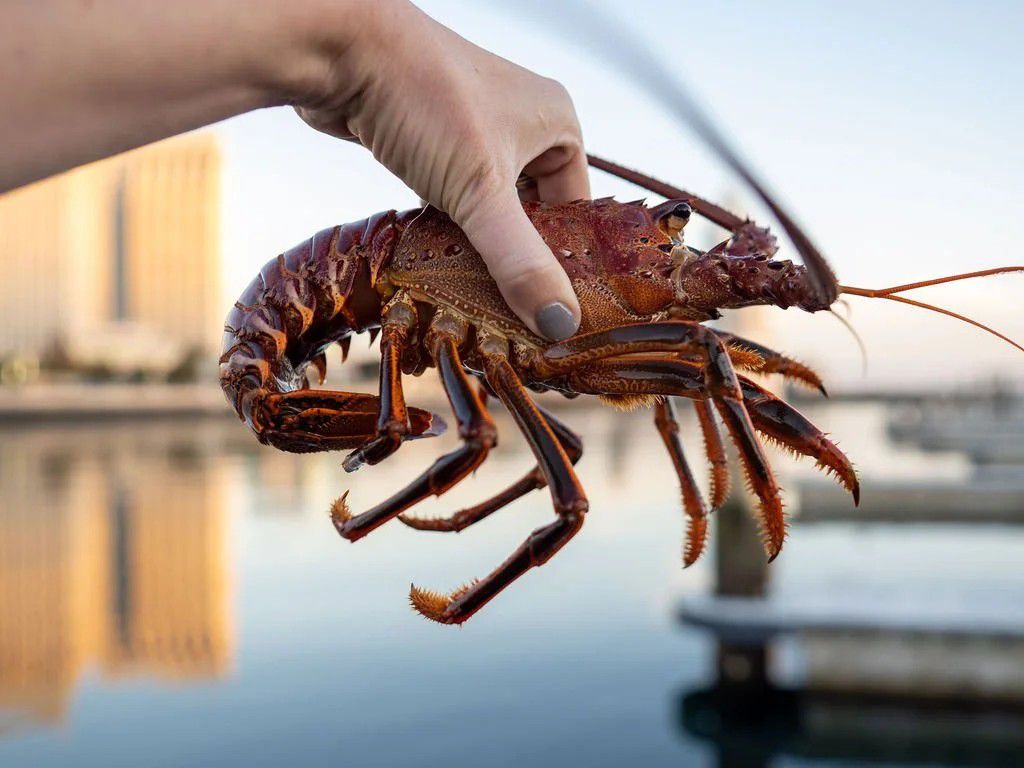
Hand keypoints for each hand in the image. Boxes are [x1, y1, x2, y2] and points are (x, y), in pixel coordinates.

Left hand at [295, 0, 587, 339]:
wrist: (338, 48)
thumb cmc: (423, 101)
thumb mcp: (480, 191)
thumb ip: (519, 261)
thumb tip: (561, 323)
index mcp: (557, 122)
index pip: (576, 209)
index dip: (566, 260)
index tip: (554, 311)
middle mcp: (523, 122)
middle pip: (533, 212)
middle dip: (518, 258)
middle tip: (511, 313)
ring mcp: (475, 130)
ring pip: (489, 207)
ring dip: (479, 246)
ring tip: (474, 295)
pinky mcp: (432, 142)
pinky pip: (453, 198)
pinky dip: (448, 228)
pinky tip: (438, 260)